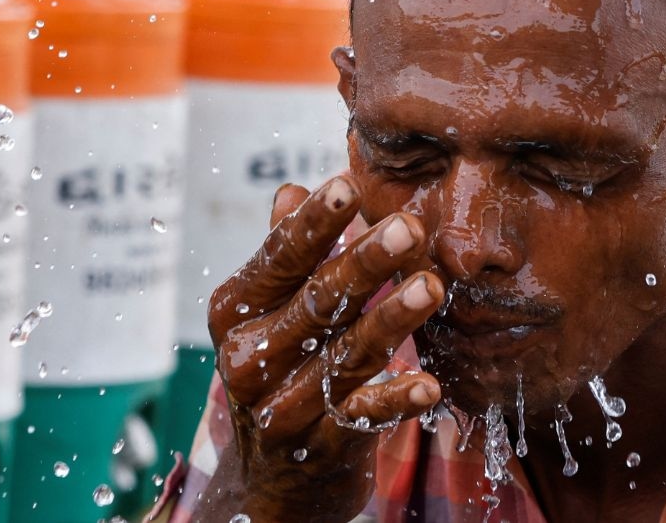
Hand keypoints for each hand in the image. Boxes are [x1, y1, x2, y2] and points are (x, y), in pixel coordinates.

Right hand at [196, 176, 443, 521]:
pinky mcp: (321, 445)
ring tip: (430, 287)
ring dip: (391, 319)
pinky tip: (430, 385)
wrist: (272, 480)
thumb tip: (290, 190)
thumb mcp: (269, 313)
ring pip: (345, 355)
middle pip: (316, 302)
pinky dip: (397, 400)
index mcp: (235, 314)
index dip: (313, 224)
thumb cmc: (280, 370)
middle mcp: (250, 360)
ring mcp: (283, 406)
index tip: (347, 186)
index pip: (278, 260)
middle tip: (409, 228)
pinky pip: (364, 416)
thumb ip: (285, 255)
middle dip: (365, 263)